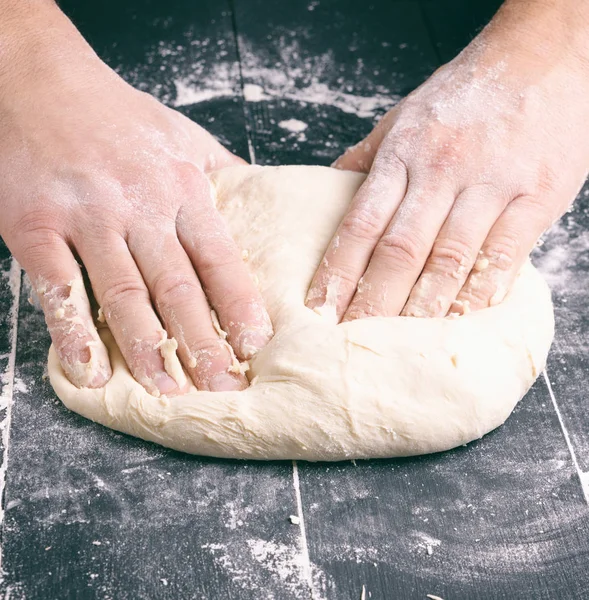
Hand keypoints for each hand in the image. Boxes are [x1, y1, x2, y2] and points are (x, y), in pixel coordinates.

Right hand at [0, 2, 271, 394]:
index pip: (220, 260)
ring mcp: (87, 219)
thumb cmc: (121, 117)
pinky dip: (74, 333)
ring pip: (124, 296)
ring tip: (169, 391)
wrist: (42, 82)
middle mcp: (140, 208)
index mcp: (183, 190)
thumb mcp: (186, 138)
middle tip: (223, 387)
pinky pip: (59, 288)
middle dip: (203, 344)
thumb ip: (225, 175)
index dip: (239, 307)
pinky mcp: (36, 227)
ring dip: (148, 350)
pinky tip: (92, 371)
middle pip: (179, 289)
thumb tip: (264, 201)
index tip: (256, 346)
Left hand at [307, 0, 588, 319]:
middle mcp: (441, 170)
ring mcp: (490, 183)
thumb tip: (327, 190)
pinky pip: (505, 253)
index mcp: (403, 153)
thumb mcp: (405, 117)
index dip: (338, 271)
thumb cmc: (466, 93)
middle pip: (398, 249)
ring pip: (449, 258)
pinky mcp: (536, 195)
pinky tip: (461, 322)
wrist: (544, 56)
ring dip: (420, 308)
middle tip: (348, 342)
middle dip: (371, 302)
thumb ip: (367, 159)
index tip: (319, 310)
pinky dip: (481, 291)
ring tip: (397, 347)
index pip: (360, 224)